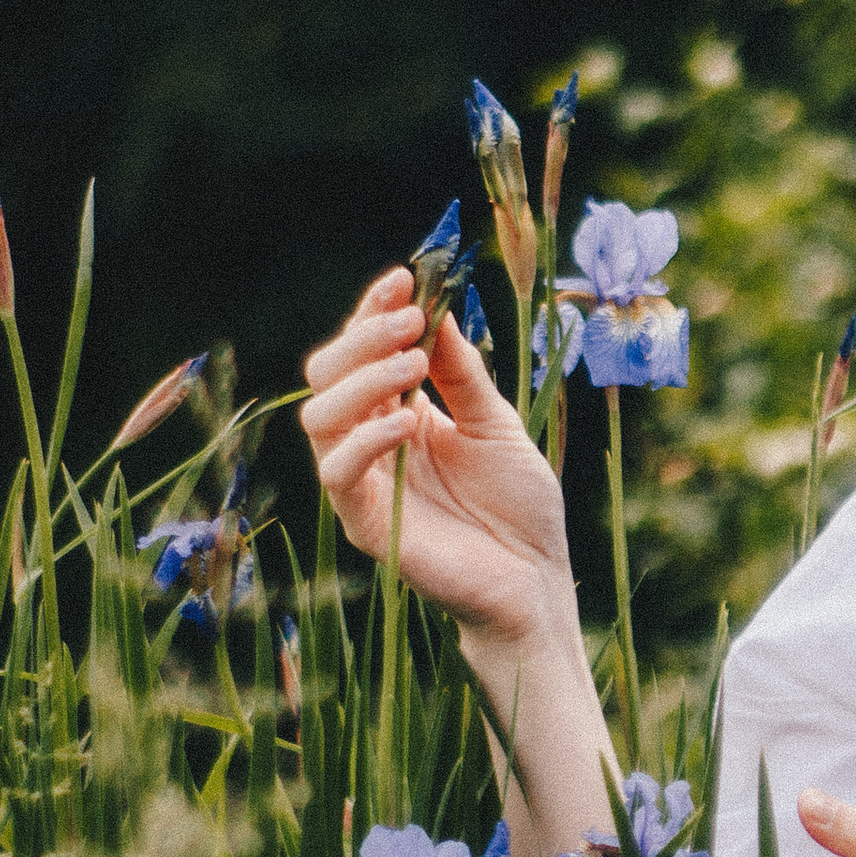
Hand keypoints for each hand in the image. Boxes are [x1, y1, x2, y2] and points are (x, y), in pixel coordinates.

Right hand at [300, 268, 571, 653]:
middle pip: (327, 375)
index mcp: (398, 412)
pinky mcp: (366, 523)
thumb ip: (460, 372)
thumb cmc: (519, 506)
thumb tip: (436, 308)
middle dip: (363, 338)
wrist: (536, 579)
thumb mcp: (495, 422)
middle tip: (408, 322)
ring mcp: (364, 483)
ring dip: (362, 380)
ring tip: (413, 366)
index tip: (404, 278)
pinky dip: (366, 440)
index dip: (374, 311)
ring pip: (319, 417)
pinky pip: (339, 475)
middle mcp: (371, 442)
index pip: (364, 352)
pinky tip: (408, 423)